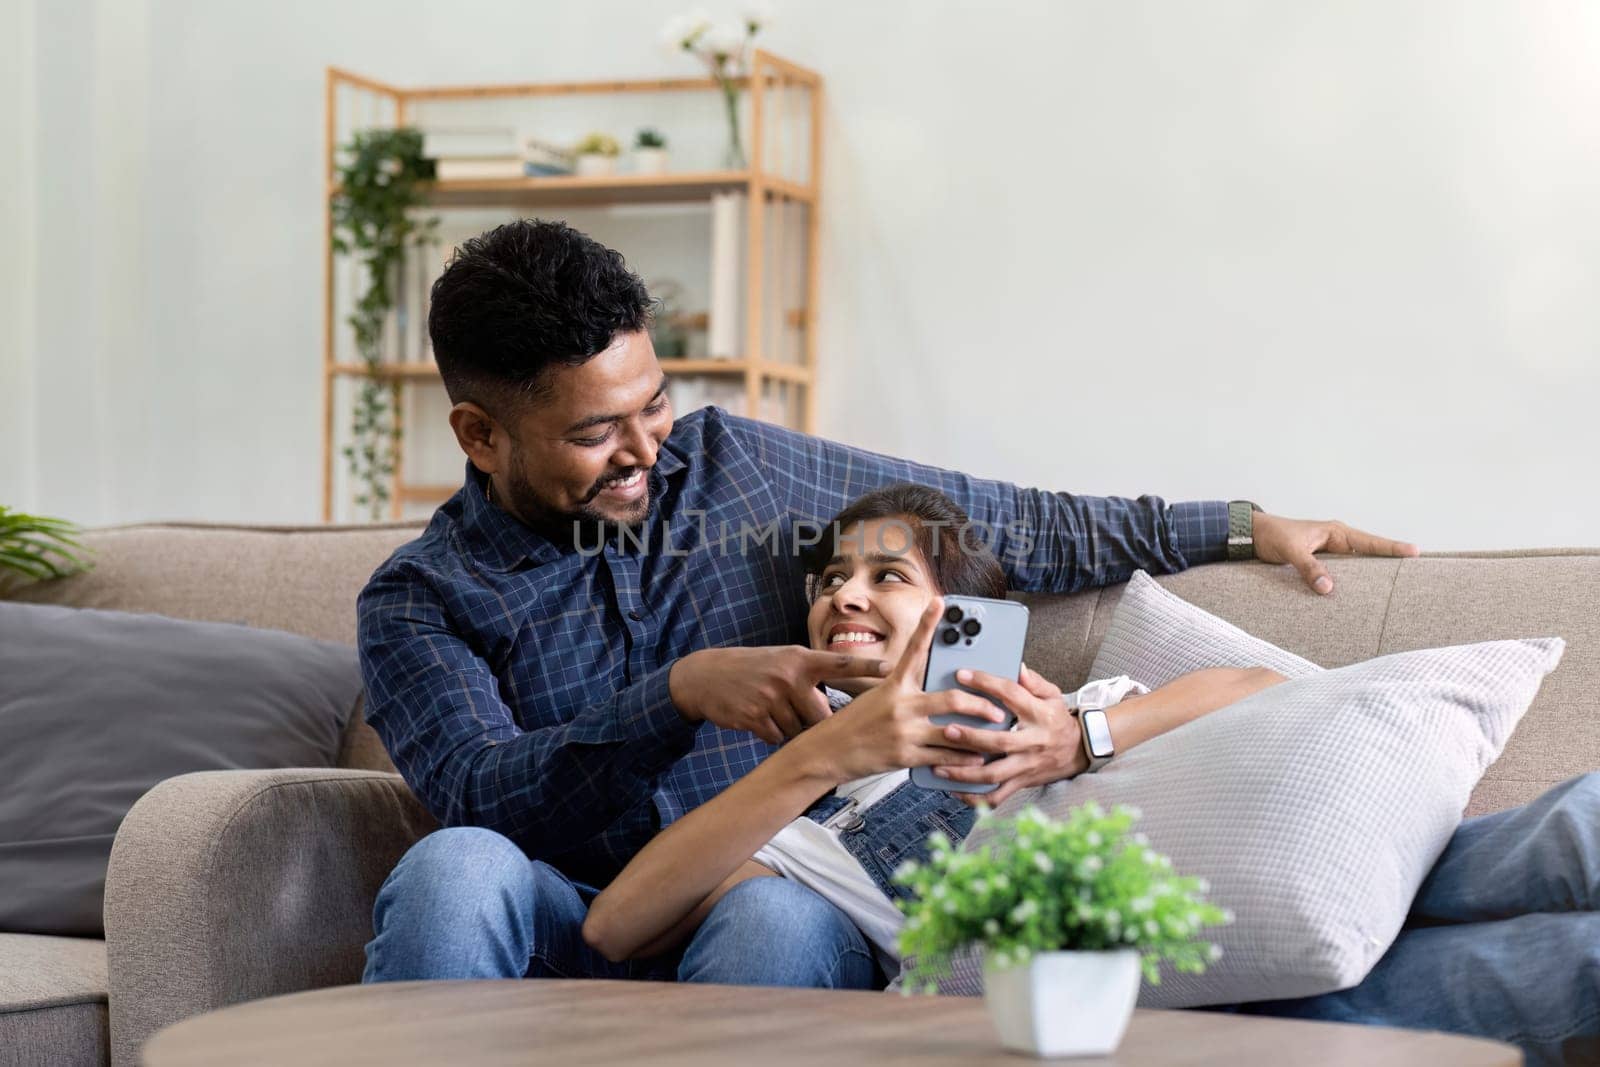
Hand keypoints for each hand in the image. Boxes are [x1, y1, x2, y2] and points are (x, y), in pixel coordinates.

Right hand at [669, 645, 889, 744]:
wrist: (707, 676)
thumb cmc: (754, 667)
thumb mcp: (783, 659)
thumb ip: (811, 675)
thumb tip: (838, 706)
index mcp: (800, 659)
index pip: (839, 664)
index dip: (866, 667)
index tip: (891, 668)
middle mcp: (788, 677)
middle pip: (821, 716)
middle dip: (815, 722)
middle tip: (799, 713)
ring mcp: (771, 698)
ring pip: (799, 730)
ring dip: (791, 728)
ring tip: (774, 711)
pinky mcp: (755, 718)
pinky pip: (778, 738)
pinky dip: (773, 734)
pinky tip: (761, 719)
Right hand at [791, 597, 1006, 782]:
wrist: (826, 752)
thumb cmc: (851, 725)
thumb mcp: (874, 699)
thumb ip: (903, 694)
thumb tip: (931, 694)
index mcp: (893, 686)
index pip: (913, 649)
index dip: (928, 623)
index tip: (940, 602)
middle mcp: (901, 705)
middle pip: (952, 699)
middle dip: (981, 705)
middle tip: (997, 710)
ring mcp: (904, 731)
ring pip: (953, 732)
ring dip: (978, 737)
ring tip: (994, 738)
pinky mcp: (905, 756)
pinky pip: (943, 757)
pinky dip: (963, 760)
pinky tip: (975, 760)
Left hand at [931, 663, 1084, 808]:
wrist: (1079, 750)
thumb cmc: (1058, 719)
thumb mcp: (1052, 695)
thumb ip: (1033, 681)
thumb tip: (1017, 666)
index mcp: (1039, 714)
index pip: (1011, 695)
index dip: (987, 683)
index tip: (963, 675)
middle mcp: (1032, 741)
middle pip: (1000, 742)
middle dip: (971, 738)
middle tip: (946, 730)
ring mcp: (1026, 765)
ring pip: (994, 774)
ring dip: (966, 773)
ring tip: (941, 768)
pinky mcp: (1022, 782)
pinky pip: (997, 796)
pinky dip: (975, 798)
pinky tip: (954, 791)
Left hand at [1251, 513, 1419, 595]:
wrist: (1252, 536)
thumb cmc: (1273, 535)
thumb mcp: (1291, 550)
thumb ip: (1309, 567)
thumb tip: (1328, 587)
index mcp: (1335, 532)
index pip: (1370, 541)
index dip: (1392, 547)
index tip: (1415, 552)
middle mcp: (1337, 543)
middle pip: (1370, 555)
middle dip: (1390, 564)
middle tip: (1415, 577)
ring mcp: (1331, 555)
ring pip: (1357, 568)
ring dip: (1370, 577)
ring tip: (1395, 591)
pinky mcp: (1321, 565)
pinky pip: (1342, 576)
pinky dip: (1351, 584)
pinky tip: (1360, 598)